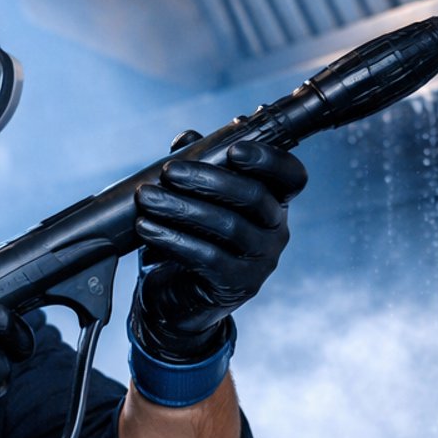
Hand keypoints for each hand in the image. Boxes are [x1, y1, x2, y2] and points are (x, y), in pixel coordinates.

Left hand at [131, 141, 307, 361]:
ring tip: (146, 198)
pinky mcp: (238, 285)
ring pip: (228, 226)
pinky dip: (172, 239)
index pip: (291, 176)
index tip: (234, 150)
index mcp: (274, 202)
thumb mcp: (195, 200)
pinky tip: (146, 227)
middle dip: (207, 179)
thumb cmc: (193, 239)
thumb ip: (198, 166)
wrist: (179, 299)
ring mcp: (262, 261)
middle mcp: (277, 230)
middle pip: (255, 196)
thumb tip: (187, 139)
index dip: (269, 159)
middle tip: (168, 171)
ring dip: (181, 208)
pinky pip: (207, 257)